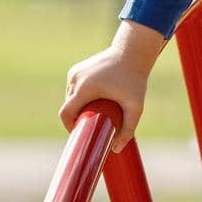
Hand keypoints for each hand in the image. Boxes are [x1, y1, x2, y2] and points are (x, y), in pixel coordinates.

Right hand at [59, 28, 163, 151]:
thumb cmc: (135, 80)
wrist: (132, 52)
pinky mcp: (77, 69)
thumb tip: (116, 150)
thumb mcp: (135, 107)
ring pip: (70, 98)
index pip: (66, 114)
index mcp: (84, 88)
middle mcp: (75, 79)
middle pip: (68, 107)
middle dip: (77, 118)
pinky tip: (90, 103)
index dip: (69, 127)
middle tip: (92, 128)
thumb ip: (128, 129)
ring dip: (78, 108)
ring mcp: (74, 72)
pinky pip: (73, 88)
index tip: (80, 134)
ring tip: (92, 116)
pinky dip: (79, 98)